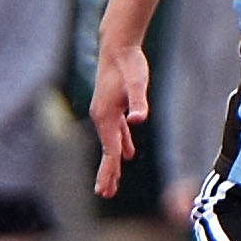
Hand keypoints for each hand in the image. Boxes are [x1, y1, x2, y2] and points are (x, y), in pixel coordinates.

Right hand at [87, 44, 148, 193]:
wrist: (118, 47)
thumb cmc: (129, 65)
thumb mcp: (138, 83)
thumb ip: (139, 102)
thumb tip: (138, 119)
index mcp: (106, 117)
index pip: (109, 150)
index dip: (109, 171)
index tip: (105, 190)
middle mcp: (102, 117)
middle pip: (107, 150)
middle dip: (107, 172)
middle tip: (105, 194)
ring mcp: (106, 112)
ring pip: (110, 142)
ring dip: (113, 161)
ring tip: (112, 181)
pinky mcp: (113, 106)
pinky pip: (116, 132)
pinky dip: (121, 144)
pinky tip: (127, 152)